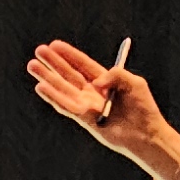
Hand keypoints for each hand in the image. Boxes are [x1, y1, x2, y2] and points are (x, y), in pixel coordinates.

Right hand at [26, 39, 179, 179]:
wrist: (147, 134)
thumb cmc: (144, 108)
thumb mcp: (135, 82)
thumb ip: (116, 74)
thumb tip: (95, 82)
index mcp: (105, 81)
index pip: (82, 65)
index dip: (68, 55)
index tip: (54, 44)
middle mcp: (92, 93)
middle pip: (68, 75)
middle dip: (53, 63)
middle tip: (38, 51)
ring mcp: (87, 106)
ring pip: (62, 89)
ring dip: (47, 77)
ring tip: (32, 66)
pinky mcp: (85, 120)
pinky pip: (66, 106)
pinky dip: (53, 97)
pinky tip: (41, 87)